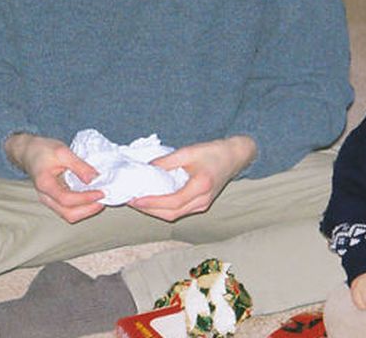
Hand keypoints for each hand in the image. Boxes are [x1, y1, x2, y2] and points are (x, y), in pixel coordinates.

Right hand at [5, 133, 104, 222]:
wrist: (29, 151)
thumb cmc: (43, 150)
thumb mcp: (62, 152)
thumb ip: (79, 165)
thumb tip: (94, 178)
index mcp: (45, 184)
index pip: (66, 199)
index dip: (86, 198)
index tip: (101, 192)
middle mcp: (45, 197)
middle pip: (68, 213)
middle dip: (88, 209)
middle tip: (104, 198)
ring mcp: (49, 200)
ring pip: (68, 214)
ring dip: (86, 210)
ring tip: (100, 199)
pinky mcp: (55, 199)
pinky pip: (69, 209)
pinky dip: (82, 207)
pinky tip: (92, 198)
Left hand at [129, 135, 256, 221]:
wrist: (234, 157)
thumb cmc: (213, 152)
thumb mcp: (188, 151)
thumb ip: (166, 162)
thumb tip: (145, 169)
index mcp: (202, 186)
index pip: (173, 202)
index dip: (152, 202)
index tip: (135, 198)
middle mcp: (203, 200)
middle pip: (171, 214)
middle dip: (149, 209)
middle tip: (131, 200)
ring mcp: (203, 205)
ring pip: (174, 215)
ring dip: (154, 211)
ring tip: (138, 201)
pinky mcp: (201, 205)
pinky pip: (179, 211)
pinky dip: (164, 209)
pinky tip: (153, 200)